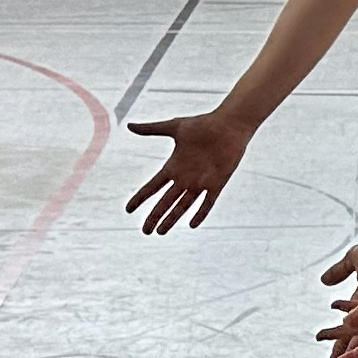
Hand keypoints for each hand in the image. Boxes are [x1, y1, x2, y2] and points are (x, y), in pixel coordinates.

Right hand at [123, 109, 246, 233]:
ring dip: (172, 219)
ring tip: (160, 232)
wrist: (229, 125)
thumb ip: (151, 129)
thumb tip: (129, 125)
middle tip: (145, 231)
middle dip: (155, 216)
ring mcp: (200, 182)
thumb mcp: (174, 127)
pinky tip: (193, 224)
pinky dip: (200, 213)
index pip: (153, 187)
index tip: (128, 209)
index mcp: (173, 167)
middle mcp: (185, 178)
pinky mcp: (216, 183)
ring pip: (183, 206)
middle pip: (166, 201)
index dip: (141, 198)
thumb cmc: (203, 125)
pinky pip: (207, 202)